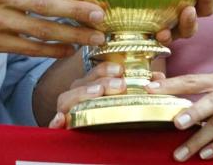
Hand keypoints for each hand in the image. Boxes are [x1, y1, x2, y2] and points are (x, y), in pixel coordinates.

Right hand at [47, 60, 165, 127]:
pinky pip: (54, 124)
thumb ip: (138, 89)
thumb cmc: (110, 119)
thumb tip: (158, 78)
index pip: (95, 74)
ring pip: (66, 98)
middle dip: (99, 80)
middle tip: (119, 84)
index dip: (105, 69)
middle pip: (81, 83)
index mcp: (90, 88)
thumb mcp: (126, 102)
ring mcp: (67, 112)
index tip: (120, 69)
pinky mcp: (62, 129)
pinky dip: (55, 121)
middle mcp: (76, 97)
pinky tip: (60, 120)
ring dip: (81, 94)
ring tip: (97, 92)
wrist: (98, 144)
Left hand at [149, 69, 212, 160]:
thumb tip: (169, 98)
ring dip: (202, 139)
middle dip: (192, 113)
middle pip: (212, 101)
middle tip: (174, 124)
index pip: (194, 80)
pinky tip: (208, 155)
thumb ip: (205, 92)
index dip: (172, 85)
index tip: (150, 90)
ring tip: (183, 153)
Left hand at [156, 0, 212, 44]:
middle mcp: (189, 3)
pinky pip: (168, 38)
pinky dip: (167, 37)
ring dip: (192, 20)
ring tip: (188, 12)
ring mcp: (176, 22)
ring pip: (192, 24)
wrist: (118, 2)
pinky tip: (161, 34)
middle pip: (207, 3)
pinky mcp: (161, 34)